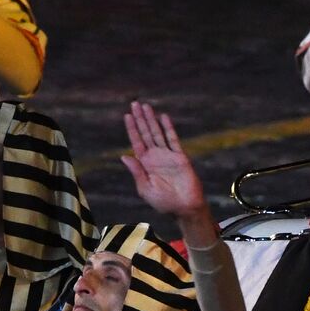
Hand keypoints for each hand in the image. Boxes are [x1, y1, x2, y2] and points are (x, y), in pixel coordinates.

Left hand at [121, 101, 205, 219]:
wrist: (184, 207)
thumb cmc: (163, 202)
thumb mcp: (145, 189)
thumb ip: (137, 172)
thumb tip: (124, 156)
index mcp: (145, 164)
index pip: (136, 142)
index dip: (132, 129)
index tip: (127, 116)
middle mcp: (155, 157)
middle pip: (146, 133)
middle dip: (140, 119)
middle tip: (135, 104)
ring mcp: (167, 155)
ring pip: (158, 133)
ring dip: (152, 120)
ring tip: (146, 106)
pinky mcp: (180, 157)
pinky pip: (173, 139)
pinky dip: (168, 128)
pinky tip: (163, 117)